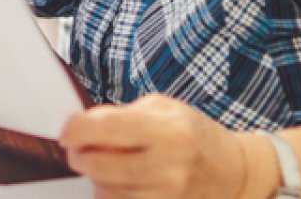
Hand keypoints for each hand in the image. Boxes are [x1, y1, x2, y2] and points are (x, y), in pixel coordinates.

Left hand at [60, 95, 245, 198]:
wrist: (233, 173)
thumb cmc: (194, 135)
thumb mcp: (163, 109)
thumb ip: (121, 115)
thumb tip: (81, 126)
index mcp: (168, 131)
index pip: (106, 128)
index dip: (76, 129)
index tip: (67, 130)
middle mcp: (168, 168)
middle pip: (98, 166)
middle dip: (80, 155)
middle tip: (79, 148)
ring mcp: (167, 198)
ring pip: (105, 192)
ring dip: (97, 177)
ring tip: (110, 163)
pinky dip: (112, 194)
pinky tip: (122, 182)